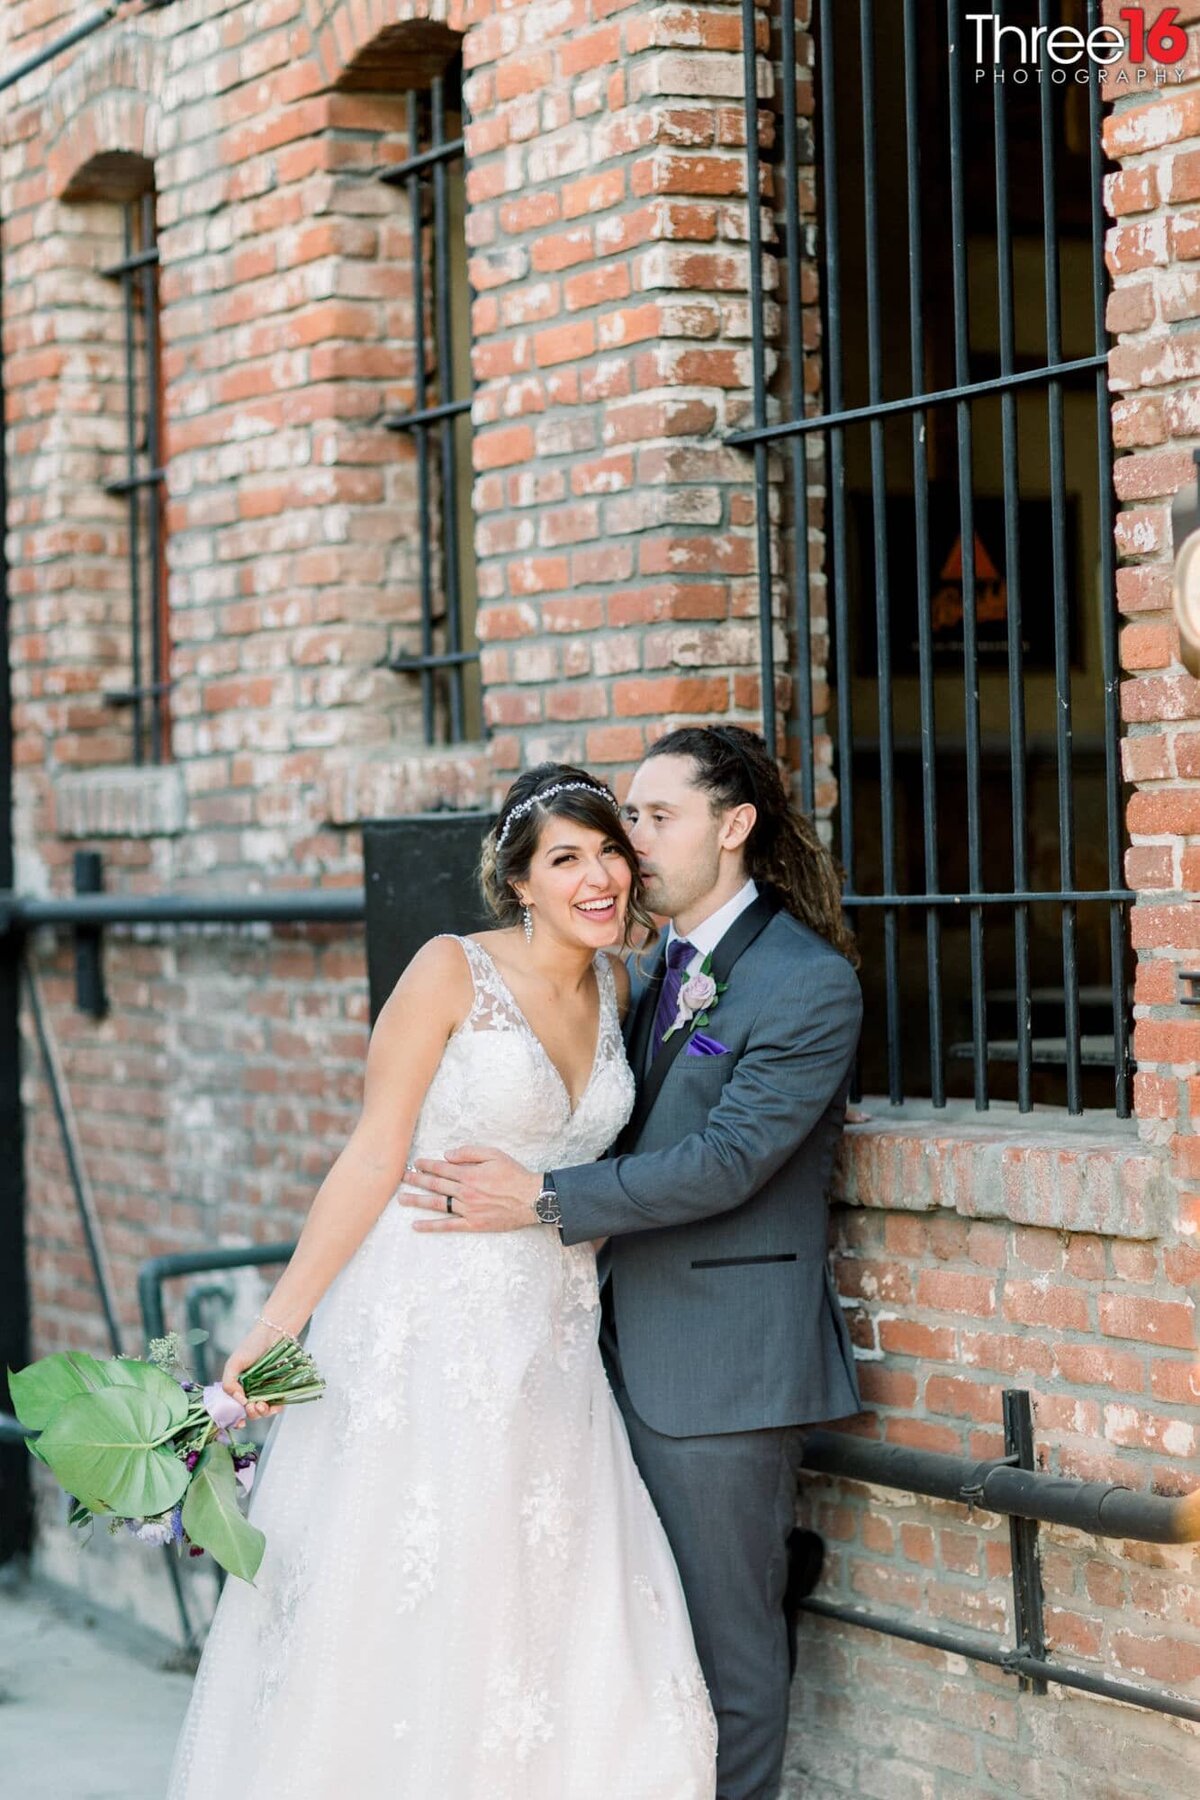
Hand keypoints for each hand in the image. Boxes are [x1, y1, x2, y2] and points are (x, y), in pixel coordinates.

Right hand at [220, 1319, 286, 1420]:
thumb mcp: (234, 1364)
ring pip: (262, 1411)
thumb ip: (229, 1383)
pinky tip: (272, 1405)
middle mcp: (250, 1391)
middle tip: (250, 1406)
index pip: (233, 1408)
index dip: (234, 1417)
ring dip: (261, 1413)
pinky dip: (275, 1409)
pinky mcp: (279, 1389)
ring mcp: (264, 1391)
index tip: (238, 1422)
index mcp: (237, 1387)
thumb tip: (239, 1402)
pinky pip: (277, 1404)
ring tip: (260, 1405)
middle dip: (249, 1414)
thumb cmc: (252, 1345)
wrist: (274, 1333)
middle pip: (248, 1412)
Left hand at [396, 1147, 541, 1232]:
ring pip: (437, 1204)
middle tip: (401, 1178)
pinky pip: (448, 1226)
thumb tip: (447, 1155)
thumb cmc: (514, 1175)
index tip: (415, 1164)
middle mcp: (465, 1191)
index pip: (442, 1168)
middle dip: (417, 1180)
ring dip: (417, 1200)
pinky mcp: (473, 1223)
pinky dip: (431, 1226)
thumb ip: (469, 1152)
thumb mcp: (494, 1154)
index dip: (426, 1165)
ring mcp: (467, 1209)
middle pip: (435, 1185)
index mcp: (469, 1174)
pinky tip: (416, 1225)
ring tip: (401, 1199)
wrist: (531, 1199)